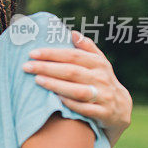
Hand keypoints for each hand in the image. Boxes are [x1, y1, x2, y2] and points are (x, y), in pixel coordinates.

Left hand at [22, 30, 131, 145]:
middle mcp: (102, 78)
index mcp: (99, 63)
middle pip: (72, 72)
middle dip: (47, 68)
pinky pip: (84, 109)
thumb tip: (73, 33)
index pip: (73, 55)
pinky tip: (54, 99)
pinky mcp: (103, 113)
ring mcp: (104, 96)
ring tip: (37, 80)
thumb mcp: (99, 63)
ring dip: (56, 85)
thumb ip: (87, 48)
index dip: (52, 54)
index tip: (32, 53)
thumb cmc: (101, 81)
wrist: (121, 109)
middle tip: (26, 66)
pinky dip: (70, 103)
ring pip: (78, 90)